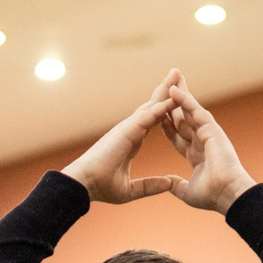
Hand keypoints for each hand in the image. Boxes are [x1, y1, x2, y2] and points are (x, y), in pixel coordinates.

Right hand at [61, 78, 181, 204]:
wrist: (84, 185)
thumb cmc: (101, 187)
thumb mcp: (132, 189)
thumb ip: (151, 185)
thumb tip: (171, 184)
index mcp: (132, 140)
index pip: (153, 120)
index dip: (165, 108)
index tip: (178, 98)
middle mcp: (131, 130)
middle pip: (152, 105)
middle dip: (166, 90)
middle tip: (178, 73)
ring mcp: (128, 128)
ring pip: (151, 105)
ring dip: (165, 90)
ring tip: (177, 74)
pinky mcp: (126, 131)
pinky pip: (148, 116)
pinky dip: (161, 106)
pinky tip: (174, 98)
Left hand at [158, 75, 253, 211]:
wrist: (228, 195)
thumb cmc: (213, 196)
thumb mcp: (188, 192)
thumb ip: (178, 186)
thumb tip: (169, 183)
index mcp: (198, 155)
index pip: (178, 136)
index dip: (167, 126)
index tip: (156, 116)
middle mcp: (203, 141)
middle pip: (184, 118)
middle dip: (174, 104)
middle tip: (165, 88)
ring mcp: (209, 133)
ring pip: (190, 110)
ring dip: (179, 95)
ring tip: (169, 80)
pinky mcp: (212, 129)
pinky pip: (195, 111)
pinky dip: (185, 100)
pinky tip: (174, 90)